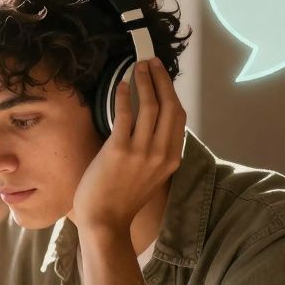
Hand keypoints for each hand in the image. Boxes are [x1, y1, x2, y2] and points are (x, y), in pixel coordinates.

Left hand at [72, 57, 186, 232]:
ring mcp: (142, 152)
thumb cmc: (123, 200)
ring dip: (144, 82)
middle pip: (168, 106)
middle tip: (151, 62)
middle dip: (161, 79)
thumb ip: (156, 152)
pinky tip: (120, 86)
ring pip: (149, 106)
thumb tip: (152, 124)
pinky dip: (123, 96)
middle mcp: (162, 154)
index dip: (171, 92)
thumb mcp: (151, 176)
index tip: (163, 77)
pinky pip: (124, 116)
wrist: (105, 222)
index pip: (178, 117)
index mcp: (172, 159)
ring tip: (137, 67)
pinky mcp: (119, 151)